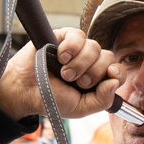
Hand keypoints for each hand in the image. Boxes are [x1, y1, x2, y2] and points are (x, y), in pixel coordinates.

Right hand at [0, 29, 121, 120]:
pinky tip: (61, 57)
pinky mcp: (64, 37)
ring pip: (94, 47)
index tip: (107, 77)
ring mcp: (78, 48)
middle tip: (76, 81)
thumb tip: (113, 83)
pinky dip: (72, 47)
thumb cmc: (52, 99)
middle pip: (107, 57)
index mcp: (98, 78)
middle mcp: (90, 61)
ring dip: (80, 63)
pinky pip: (78, 35)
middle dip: (93, 72)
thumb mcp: (80, 108)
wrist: (25, 91)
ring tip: (64, 73)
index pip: (118, 70)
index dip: (116, 72)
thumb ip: (102, 100)